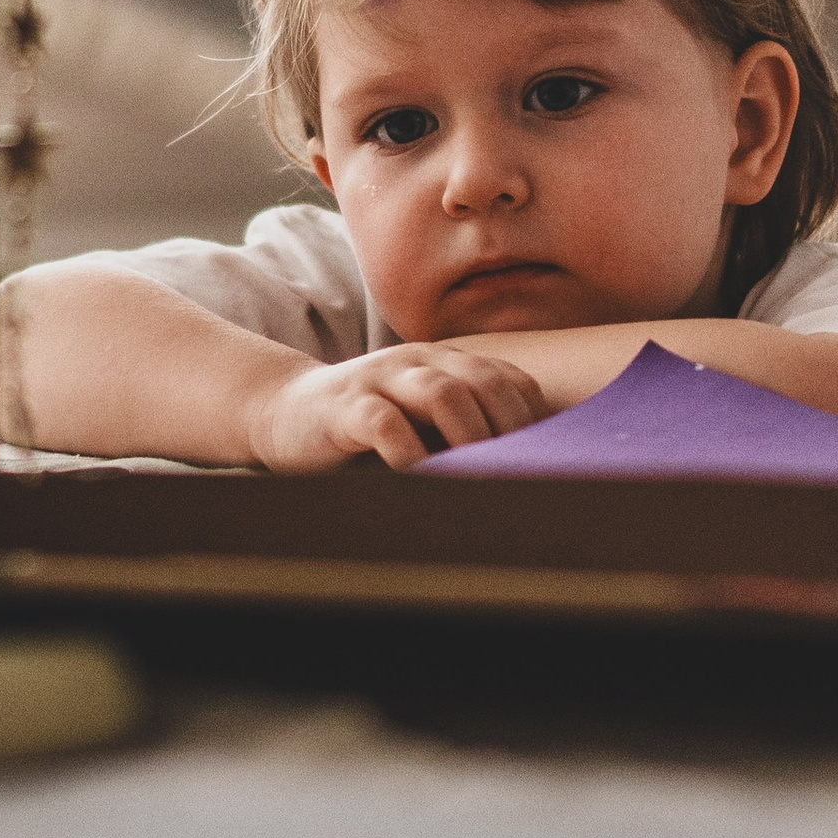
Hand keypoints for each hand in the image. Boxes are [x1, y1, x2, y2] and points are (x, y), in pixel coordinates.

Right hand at [246, 340, 551, 475]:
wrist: (284, 411)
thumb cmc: (367, 427)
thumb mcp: (421, 418)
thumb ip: (464, 428)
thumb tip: (530, 471)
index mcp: (444, 363)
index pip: (508, 380)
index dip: (535, 418)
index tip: (553, 461)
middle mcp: (417, 362)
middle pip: (484, 382)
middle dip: (512, 427)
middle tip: (528, 475)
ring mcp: (379, 379)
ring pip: (442, 392)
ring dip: (470, 434)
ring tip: (483, 475)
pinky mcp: (345, 406)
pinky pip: (384, 422)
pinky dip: (409, 449)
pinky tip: (420, 475)